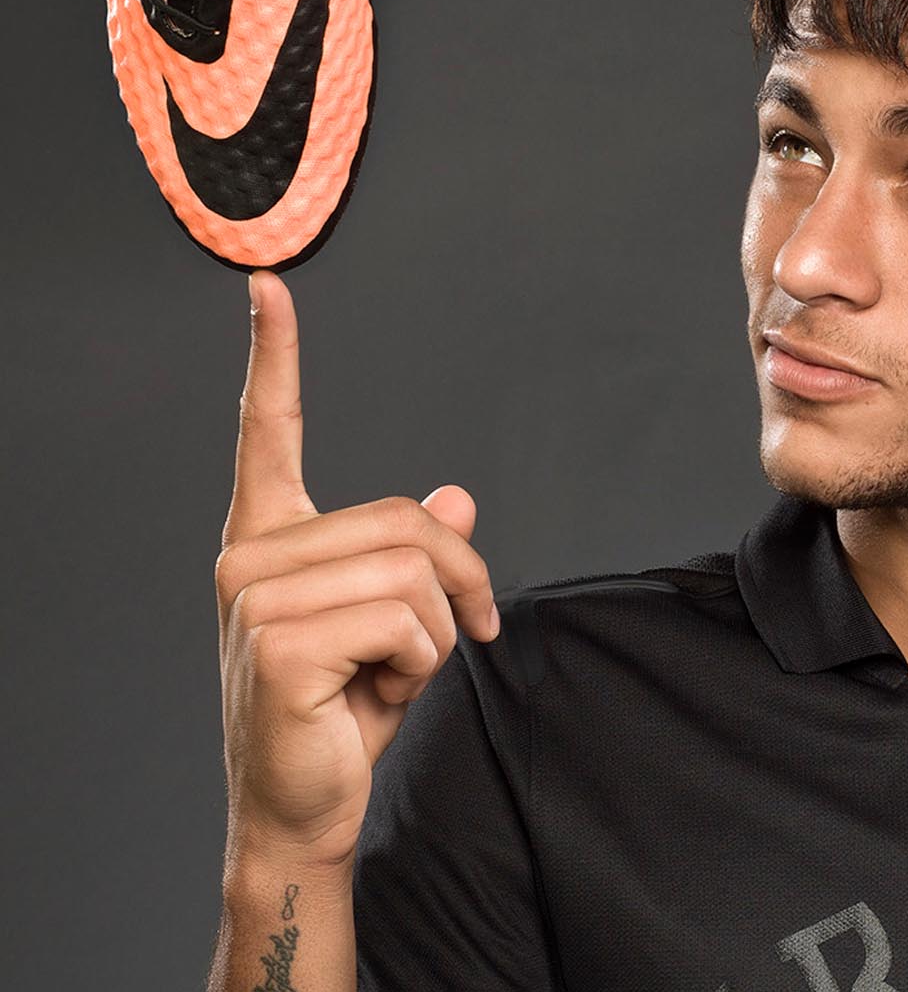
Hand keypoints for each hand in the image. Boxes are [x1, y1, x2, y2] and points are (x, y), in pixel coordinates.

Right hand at [214, 269, 498, 868]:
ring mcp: (254, 595)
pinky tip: (377, 692)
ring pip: (412, 569)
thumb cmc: (343, 712)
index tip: (267, 287)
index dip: (272, 357)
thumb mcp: (395, 622)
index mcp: (270, 538)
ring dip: (437, 630)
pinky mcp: (278, 638)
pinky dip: (422, 658)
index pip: (267, 432)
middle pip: (402, 519)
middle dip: (460, 579)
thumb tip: (456, 499)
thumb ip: (416, 554)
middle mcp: (250, 555)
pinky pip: (405, 617)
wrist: (303, 809)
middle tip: (469, 630)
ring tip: (396, 672)